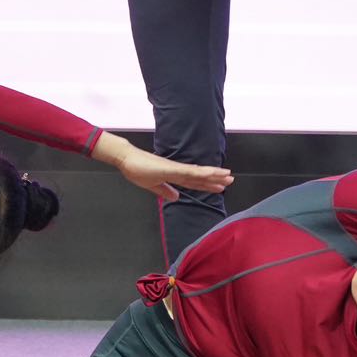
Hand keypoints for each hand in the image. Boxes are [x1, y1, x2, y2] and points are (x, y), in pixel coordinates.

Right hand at [91, 131, 233, 202]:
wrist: (126, 159)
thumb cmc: (136, 170)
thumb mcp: (152, 185)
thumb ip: (164, 191)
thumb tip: (176, 197)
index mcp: (173, 176)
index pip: (194, 182)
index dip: (207, 184)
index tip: (220, 186)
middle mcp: (177, 171)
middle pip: (200, 177)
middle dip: (215, 179)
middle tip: (231, 179)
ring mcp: (175, 169)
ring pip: (198, 173)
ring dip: (213, 174)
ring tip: (227, 175)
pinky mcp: (171, 168)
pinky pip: (189, 172)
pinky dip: (201, 173)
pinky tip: (210, 173)